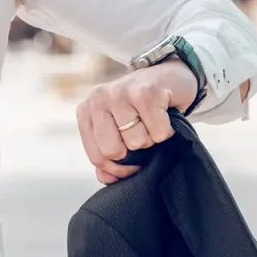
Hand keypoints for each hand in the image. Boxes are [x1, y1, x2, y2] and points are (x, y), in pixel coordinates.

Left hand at [75, 62, 198, 183]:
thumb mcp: (119, 131)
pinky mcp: (147, 91)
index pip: (96, 156)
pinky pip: (159, 132)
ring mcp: (121, 92)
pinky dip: (167, 130)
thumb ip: (108, 157)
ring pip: (138, 141)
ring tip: (152, 121)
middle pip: (113, 151)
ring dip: (152, 138)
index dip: (118, 169)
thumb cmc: (141, 109)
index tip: (132, 164)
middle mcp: (99, 98)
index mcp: (87, 110)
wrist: (170, 77)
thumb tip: (106, 179)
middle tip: (143, 135)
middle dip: (134, 151)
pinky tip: (164, 115)